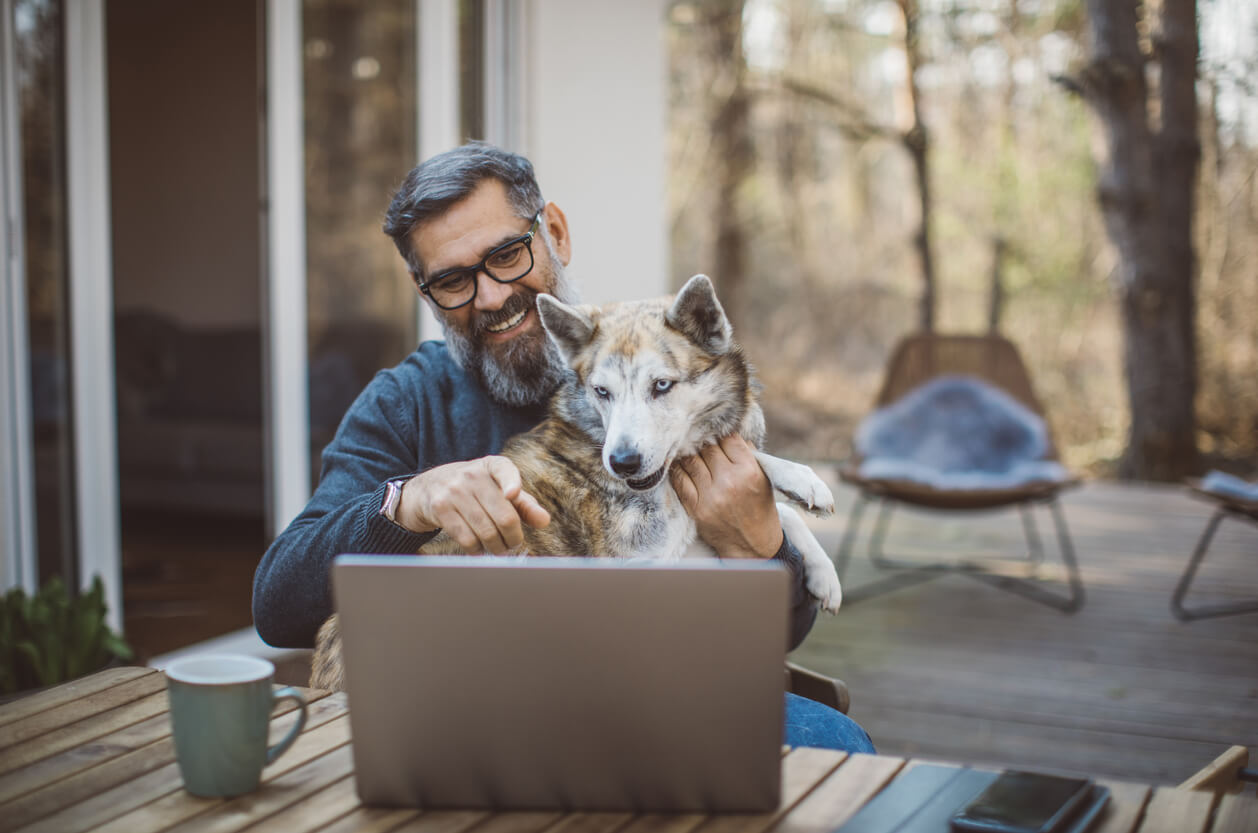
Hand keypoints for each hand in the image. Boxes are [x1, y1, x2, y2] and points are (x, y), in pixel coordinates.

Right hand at [396, 456, 550, 553]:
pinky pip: (466, 539)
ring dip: (497, 548)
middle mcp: (472, 474)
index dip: (511, 483)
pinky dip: (477, 550)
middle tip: (513, 545)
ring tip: (499, 549)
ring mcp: (454, 490)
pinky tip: (480, 549)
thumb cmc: (475, 490)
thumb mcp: (498, 489)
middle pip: (504, 516)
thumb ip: (524, 504)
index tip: (511, 494)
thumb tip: (544, 521)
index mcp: (492, 465)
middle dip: (513, 538)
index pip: (505, 470)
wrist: (429, 488)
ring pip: (486, 531)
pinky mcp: (440, 508)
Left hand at [670, 434, 782, 559]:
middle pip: (708, 448)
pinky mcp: (697, 508)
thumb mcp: (763, 477)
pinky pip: (680, 481)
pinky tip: (679, 465)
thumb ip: (747, 454)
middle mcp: (729, 482)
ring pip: (691, 461)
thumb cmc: (760, 507)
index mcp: (749, 471)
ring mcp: (711, 496)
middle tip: (701, 440)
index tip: (719, 434)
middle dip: (705, 442)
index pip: (729, 439)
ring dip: (689, 454)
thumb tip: (728, 432)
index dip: (723, 434)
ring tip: (689, 450)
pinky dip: (678, 470)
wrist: (753, 544)